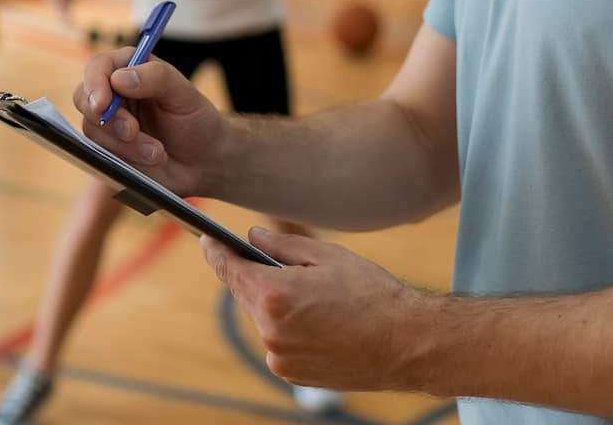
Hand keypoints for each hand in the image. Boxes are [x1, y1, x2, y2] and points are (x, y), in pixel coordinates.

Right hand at [72, 47, 229, 196]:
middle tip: (132, 131)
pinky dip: (124, 158)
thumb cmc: (197, 120)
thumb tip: (118, 79)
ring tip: (157, 152)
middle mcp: (114, 94)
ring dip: (124, 144)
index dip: (95, 83)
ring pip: (93, 130)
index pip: (98, 67)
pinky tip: (150, 160)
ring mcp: (109, 124)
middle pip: (84, 98)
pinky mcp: (108, 151)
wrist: (205, 162)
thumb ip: (156, 77)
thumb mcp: (184, 94)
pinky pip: (99, 154)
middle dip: (108, 119)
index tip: (103, 103)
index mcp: (130, 69)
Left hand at [202, 228, 426, 390]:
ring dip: (276, 304)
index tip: (207, 240)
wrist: (405, 343)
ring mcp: (279, 356)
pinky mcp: (291, 373)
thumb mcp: (328, 256)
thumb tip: (252, 238)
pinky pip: (278, 342)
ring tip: (314, 297)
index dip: (216, 252)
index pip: (231, 269)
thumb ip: (282, 246)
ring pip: (263, 319)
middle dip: (256, 277)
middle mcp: (270, 330)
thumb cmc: (371, 293)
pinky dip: (289, 328)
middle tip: (281, 264)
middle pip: (246, 294)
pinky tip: (320, 321)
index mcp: (275, 294)